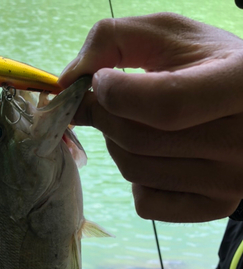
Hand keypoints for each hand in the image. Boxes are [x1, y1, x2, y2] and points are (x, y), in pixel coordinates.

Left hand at [58, 14, 242, 222]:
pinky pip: (146, 204)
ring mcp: (231, 182)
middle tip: (103, 102)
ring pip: (136, 172)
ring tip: (129, 124)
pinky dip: (134, 180)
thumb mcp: (170, 35)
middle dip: (103, 116)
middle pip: (139, 141)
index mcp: (240, 86)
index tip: (99, 81)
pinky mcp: (215, 207)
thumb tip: (68, 78)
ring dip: (114, 145)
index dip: (115, 94)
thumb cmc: (206, 66)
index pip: (163, 105)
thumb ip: (115, 39)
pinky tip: (151, 155)